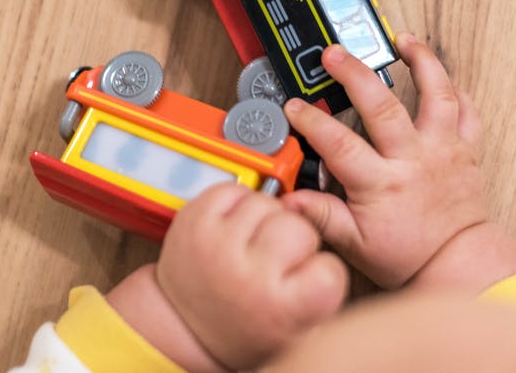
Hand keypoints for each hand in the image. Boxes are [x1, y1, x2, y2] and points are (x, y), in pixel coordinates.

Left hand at [154, 184, 347, 370]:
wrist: (185, 325)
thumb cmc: (246, 324)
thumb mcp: (296, 327)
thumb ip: (321, 291)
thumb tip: (331, 247)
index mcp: (282, 310)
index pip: (329, 269)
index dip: (321, 270)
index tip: (305, 278)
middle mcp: (249, 276)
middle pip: (298, 226)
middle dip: (294, 238)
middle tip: (277, 259)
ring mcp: (218, 245)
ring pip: (267, 202)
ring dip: (265, 217)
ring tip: (252, 243)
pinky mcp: (194, 221)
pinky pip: (233, 189)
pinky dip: (238, 202)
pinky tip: (234, 227)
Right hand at [281, 35, 515, 291]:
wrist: (457, 263)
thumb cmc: (409, 255)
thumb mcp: (354, 243)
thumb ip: (321, 216)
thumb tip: (289, 199)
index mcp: (382, 183)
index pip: (339, 144)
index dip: (312, 121)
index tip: (295, 106)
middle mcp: (414, 160)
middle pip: (383, 106)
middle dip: (355, 74)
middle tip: (334, 53)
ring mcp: (442, 150)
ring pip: (437, 95)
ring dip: (422, 62)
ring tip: (403, 40)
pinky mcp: (465, 149)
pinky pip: (468, 112)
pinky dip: (456, 91)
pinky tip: (441, 75)